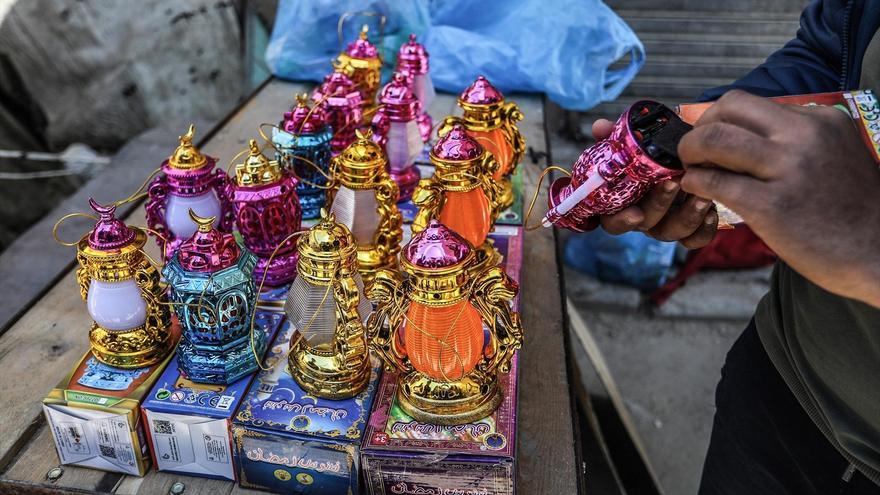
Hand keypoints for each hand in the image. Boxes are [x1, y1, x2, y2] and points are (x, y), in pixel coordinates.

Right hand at [591, 119, 718, 247]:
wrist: (683, 157)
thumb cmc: (652, 155)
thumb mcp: (632, 142)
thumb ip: (615, 137)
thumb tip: (600, 127)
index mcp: (623, 203)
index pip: (611, 221)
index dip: (621, 220)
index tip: (635, 212)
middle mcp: (643, 216)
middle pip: (645, 224)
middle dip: (659, 205)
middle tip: (673, 182)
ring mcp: (667, 223)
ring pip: (672, 233)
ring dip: (686, 216)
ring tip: (701, 195)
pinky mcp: (691, 227)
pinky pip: (695, 239)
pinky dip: (704, 229)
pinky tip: (712, 211)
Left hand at [678, 90, 879, 306]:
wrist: (879, 253)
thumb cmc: (851, 209)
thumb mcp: (835, 153)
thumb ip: (795, 139)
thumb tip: (744, 134)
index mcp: (820, 121)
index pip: (748, 103)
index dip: (718, 119)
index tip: (709, 137)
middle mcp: (805, 137)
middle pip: (727, 110)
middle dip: (699, 129)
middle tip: (692, 151)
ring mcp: (788, 170)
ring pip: (715, 140)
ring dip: (690, 152)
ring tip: (692, 169)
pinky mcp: (772, 206)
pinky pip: (716, 182)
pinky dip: (696, 183)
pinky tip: (697, 191)